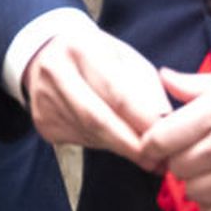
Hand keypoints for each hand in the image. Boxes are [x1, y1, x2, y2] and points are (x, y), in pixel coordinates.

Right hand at [22, 25, 172, 168]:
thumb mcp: (126, 59)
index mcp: (80, 48)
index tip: (168, 140)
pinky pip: (82, 141)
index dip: (143, 121)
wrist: (47, 53)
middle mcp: (55, 73)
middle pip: (97, 120)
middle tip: (158, 161)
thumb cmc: (97, 56)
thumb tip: (164, 124)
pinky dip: (105, 144)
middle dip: (131, 145)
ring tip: (145, 153)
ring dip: (122, 147)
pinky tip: (114, 138)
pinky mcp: (43, 122)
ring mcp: (44, 100)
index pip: (116, 93)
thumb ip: (146, 89)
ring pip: (92, 135)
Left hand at [139, 65, 210, 210]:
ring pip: (194, 193)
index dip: (152, 143)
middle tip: (192, 154)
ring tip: (210, 172)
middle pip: (175, 167)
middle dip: (178, 161)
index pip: (159, 138)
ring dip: (196, 184)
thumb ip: (199, 84)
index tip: (159, 143)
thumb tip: (164, 78)